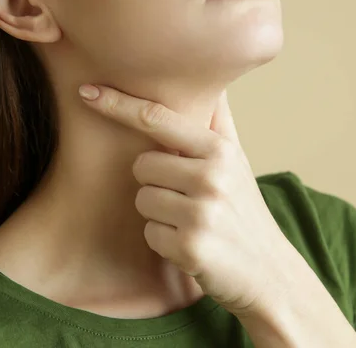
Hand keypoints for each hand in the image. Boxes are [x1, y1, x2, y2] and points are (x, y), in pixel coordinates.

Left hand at [78, 84, 299, 316]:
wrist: (268, 271)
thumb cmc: (243, 210)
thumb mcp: (238, 162)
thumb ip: (218, 122)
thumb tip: (209, 83)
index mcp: (220, 150)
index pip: (157, 119)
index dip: (118, 104)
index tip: (86, 92)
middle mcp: (212, 177)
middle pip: (141, 165)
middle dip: (155, 183)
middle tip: (186, 199)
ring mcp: (202, 213)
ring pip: (142, 200)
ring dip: (159, 215)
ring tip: (191, 222)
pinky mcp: (190, 247)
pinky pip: (149, 233)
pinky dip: (164, 242)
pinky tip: (190, 245)